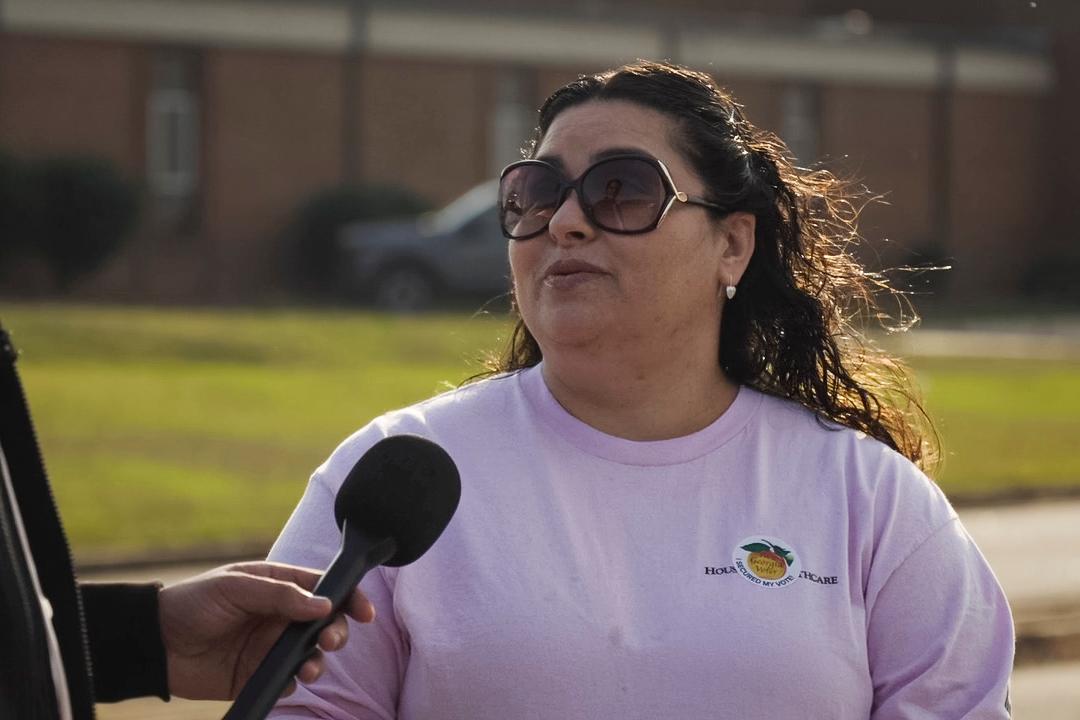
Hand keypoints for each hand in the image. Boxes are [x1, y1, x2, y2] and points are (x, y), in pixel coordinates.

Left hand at [157, 561, 374, 700]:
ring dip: (319, 661)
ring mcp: (270, 646)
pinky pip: (288, 680)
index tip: (364, 611)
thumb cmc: (193, 602)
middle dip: (336, 632)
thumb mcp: (236, 587)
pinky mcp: (257, 674)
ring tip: (310, 667)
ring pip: (311, 654)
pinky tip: (288, 679)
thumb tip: (323, 604)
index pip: (323, 587)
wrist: (154, 643)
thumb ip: (280, 594)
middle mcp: (279, 616)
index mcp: (278, 585)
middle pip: (325, 623)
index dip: (348, 597)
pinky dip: (295, 682)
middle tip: (329, 640)